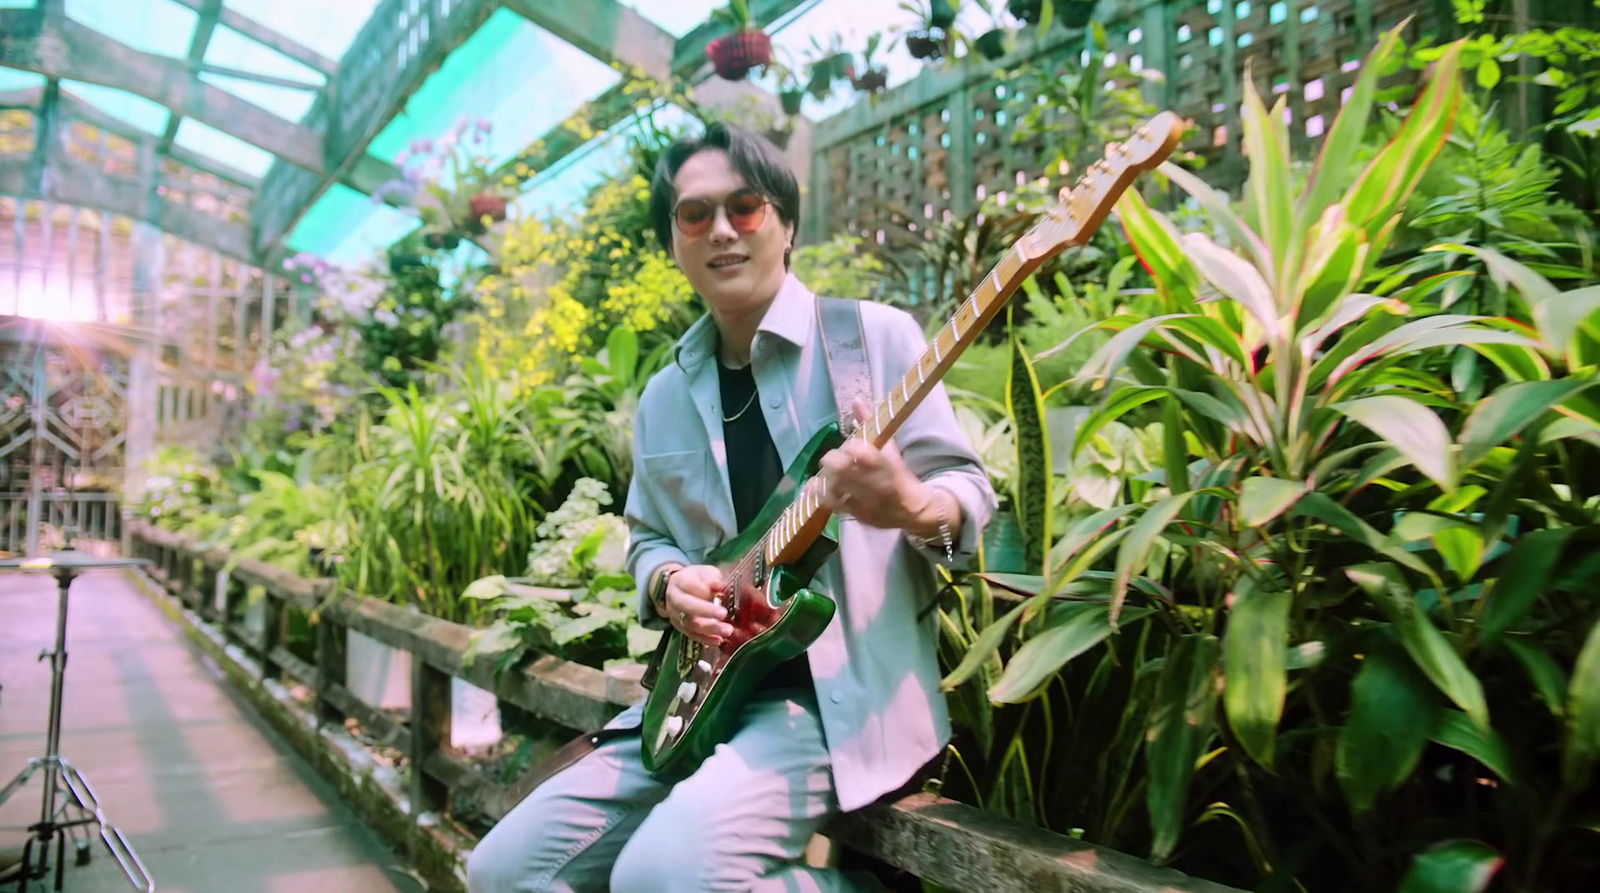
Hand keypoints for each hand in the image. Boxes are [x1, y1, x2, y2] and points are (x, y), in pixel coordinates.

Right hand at [658, 564, 733, 646]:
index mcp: (680, 581)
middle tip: (724, 614)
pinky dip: (705, 639)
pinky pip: (691, 635)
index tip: (720, 593)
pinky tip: (719, 640)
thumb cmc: (696, 580)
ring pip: (689, 624)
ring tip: (727, 631)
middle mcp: (674, 598)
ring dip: (709, 629)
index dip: (704, 591)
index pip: (690, 585)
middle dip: (706, 611)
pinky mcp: (679, 627)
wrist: (677, 589)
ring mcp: (675, 615)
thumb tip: (719, 586)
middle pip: (686, 606)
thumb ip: (713, 578)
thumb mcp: (705, 573)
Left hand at [816, 398, 933, 530]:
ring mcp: (864, 502)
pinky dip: (820, 492)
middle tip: (832, 459)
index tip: (850, 446)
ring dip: (826, 477)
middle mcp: (874, 484)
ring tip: (827, 474)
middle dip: (832, 460)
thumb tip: (856, 400)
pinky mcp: (857, 515)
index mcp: (886, 465)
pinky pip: (832, 504)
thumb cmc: (899, 475)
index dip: (850, 446)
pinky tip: (815, 486)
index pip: (860, 451)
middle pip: (841, 469)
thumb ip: (870, 424)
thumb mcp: (889, 448)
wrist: (913, 510)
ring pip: (834, 487)